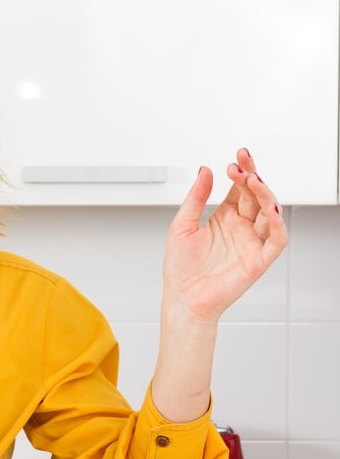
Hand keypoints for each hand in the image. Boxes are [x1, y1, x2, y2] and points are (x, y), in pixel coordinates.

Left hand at [163, 147, 287, 323]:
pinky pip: (277, 240)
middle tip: (241, 164)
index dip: (241, 171)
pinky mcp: (258, 260)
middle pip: (256, 196)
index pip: (241, 189)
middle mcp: (241, 228)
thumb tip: (205, 171)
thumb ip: (195, 198)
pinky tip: (270, 209)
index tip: (236, 158)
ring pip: (270, 213)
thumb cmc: (180, 269)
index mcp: (225, 218)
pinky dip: (278, 224)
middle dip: (252, 176)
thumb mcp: (181, 226)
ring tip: (252, 180)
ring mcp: (251, 243)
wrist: (182, 300)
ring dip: (265, 194)